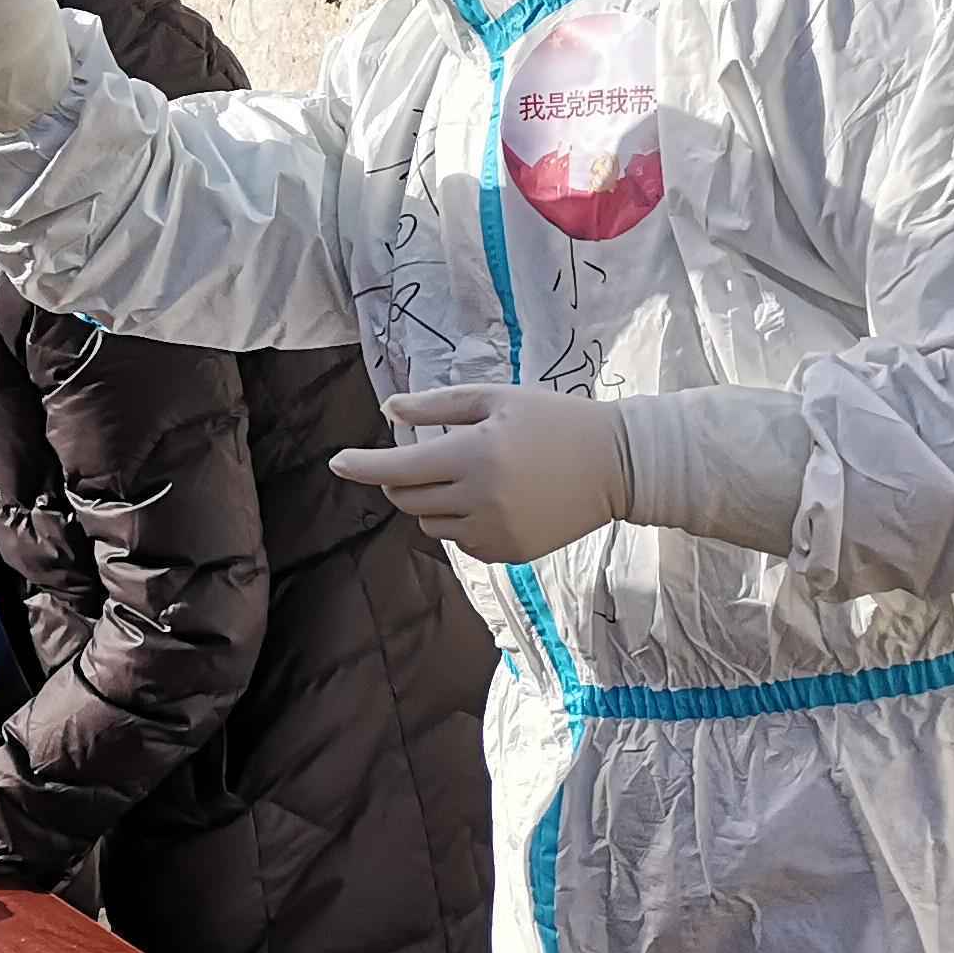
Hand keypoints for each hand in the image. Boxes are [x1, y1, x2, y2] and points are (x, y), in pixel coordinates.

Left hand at [331, 386, 635, 563]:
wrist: (617, 465)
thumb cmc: (555, 421)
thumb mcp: (497, 399)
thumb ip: (438, 407)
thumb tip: (389, 412)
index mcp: (475, 455)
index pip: (399, 469)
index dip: (362, 466)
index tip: (336, 462)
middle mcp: (480, 499)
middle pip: (408, 499)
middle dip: (400, 479)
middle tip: (425, 458)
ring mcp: (495, 531)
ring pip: (431, 524)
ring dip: (432, 501)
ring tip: (469, 476)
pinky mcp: (509, 553)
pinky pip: (461, 542)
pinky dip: (460, 522)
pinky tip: (492, 500)